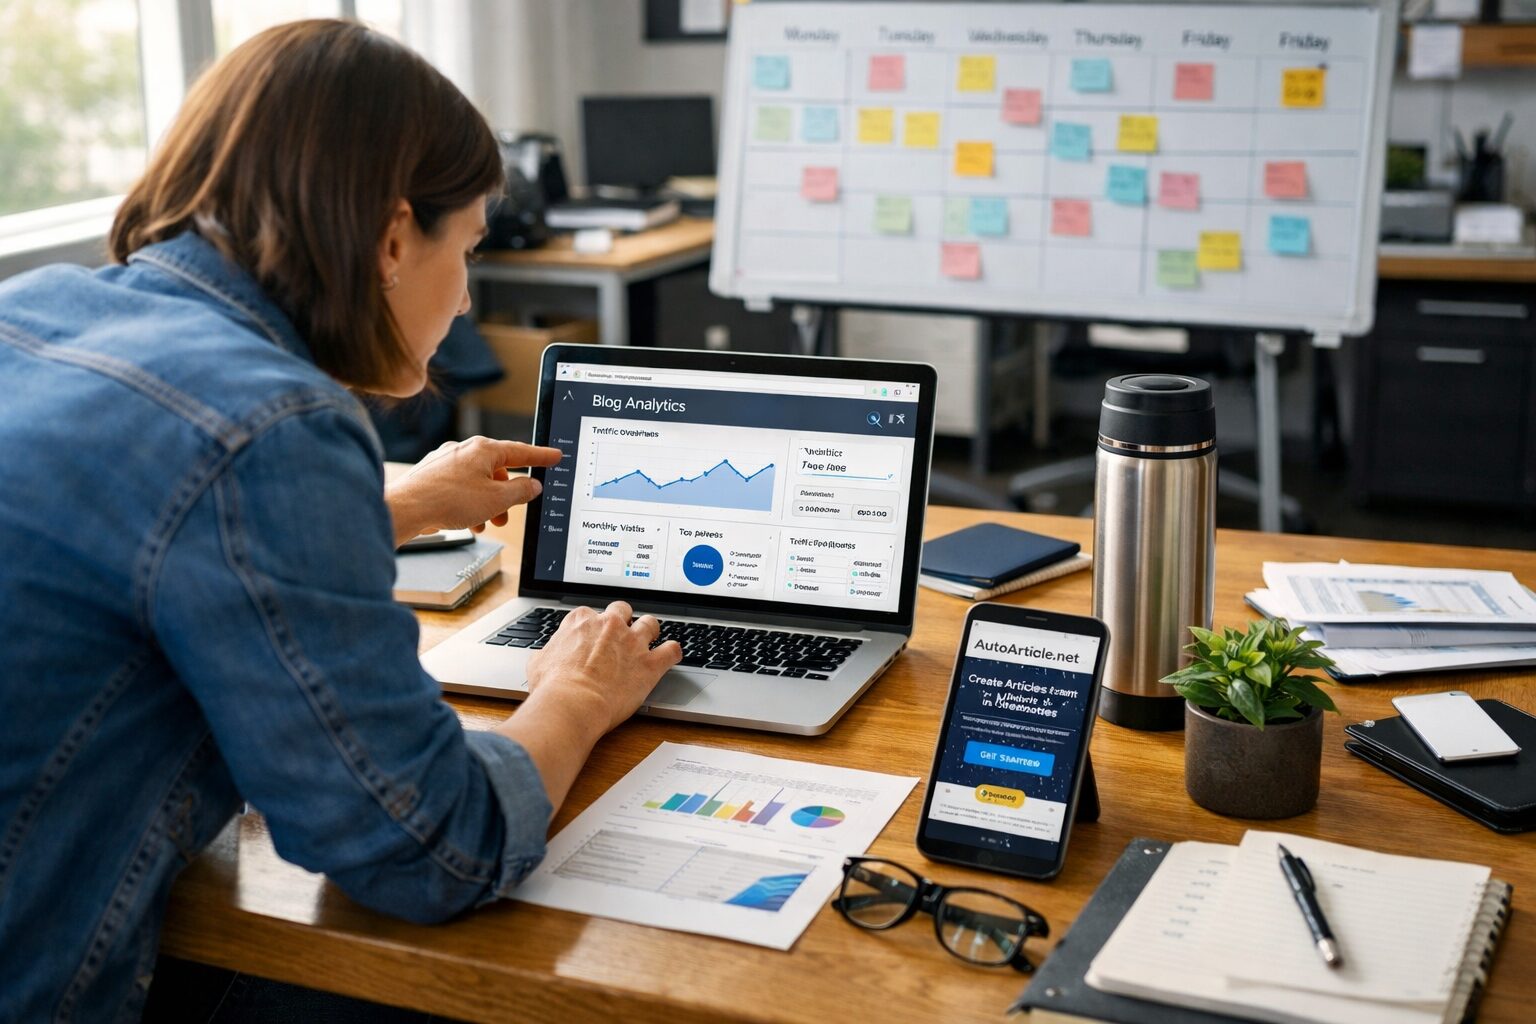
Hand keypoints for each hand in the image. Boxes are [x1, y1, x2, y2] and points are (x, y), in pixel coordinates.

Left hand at [386, 436, 561, 543]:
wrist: (406, 508)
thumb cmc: (448, 500)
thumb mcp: (497, 500)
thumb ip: (520, 491)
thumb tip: (532, 485)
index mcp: (483, 449)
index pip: (521, 451)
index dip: (541, 456)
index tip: (554, 456)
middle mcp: (464, 450)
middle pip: (498, 470)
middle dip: (508, 493)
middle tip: (514, 510)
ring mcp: (446, 461)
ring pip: (479, 481)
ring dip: (489, 503)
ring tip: (489, 522)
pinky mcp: (433, 475)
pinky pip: (461, 487)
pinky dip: (470, 503)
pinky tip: (468, 521)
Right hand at [524, 601, 682, 735]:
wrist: (572, 703)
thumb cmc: (552, 687)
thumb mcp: (539, 662)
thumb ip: (549, 652)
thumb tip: (546, 656)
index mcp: (582, 620)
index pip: (592, 614)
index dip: (594, 627)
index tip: (595, 638)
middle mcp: (610, 625)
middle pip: (623, 610)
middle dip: (623, 621)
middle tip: (622, 637)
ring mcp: (632, 642)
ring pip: (650, 624)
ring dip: (650, 632)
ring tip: (649, 642)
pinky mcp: (650, 663)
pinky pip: (672, 650)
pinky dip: (673, 652)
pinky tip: (671, 655)